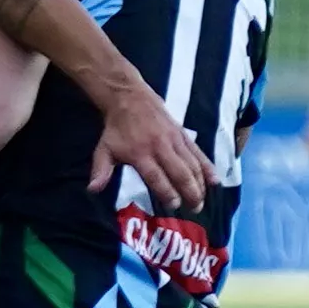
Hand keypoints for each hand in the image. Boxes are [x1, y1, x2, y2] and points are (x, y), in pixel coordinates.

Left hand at [101, 86, 214, 211]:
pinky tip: (216, 181)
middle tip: (195, 209)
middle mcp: (160, 147)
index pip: (157, 177)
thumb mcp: (104, 149)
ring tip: (203, 200)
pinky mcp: (182, 134)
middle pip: (179, 173)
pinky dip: (208, 167)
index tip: (173, 206)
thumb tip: (93, 190)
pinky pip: (198, 153)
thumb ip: (101, 170)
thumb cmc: (116, 129)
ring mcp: (174, 140)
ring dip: (200, 184)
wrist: (129, 98)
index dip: (167, 193)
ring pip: (192, 164)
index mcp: (140, 154)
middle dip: (189, 192)